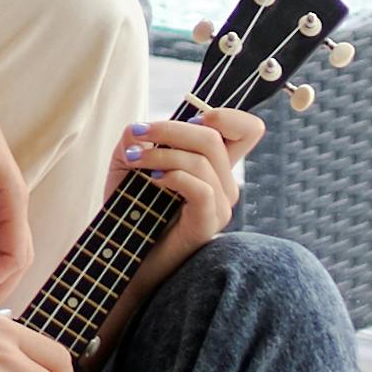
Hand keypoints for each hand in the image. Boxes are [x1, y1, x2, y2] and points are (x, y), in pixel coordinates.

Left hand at [106, 104, 257, 244]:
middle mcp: (224, 184)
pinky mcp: (209, 224)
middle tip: (137, 134)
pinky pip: (202, 189)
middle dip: (170, 129)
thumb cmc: (130, 209)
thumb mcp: (129, 164)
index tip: (191, 118)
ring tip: (132, 160)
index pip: (248, 131)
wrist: (123, 256)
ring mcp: (220, 205)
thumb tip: (139, 128)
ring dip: (161, 153)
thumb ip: (137, 139)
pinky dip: (174, 176)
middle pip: (215, 137)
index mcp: (214, 165)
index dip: (229, 115)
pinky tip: (151, 180)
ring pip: (203, 160)